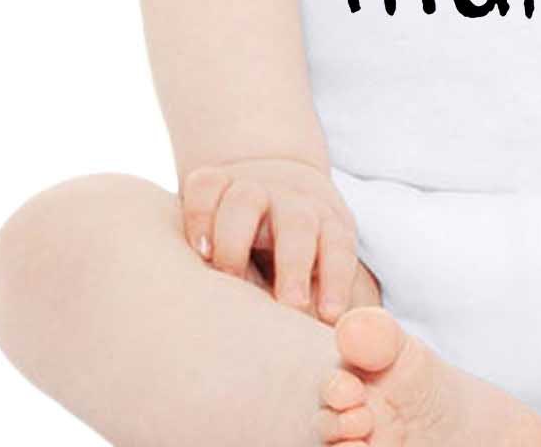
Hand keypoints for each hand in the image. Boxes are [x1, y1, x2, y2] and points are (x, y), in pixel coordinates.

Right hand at [180, 156, 367, 323]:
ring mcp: (253, 189)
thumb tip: (343, 358)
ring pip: (247, 200)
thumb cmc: (297, 252)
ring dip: (237, 240)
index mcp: (325, 224)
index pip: (338, 246)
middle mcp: (291, 203)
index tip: (330, 315)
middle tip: (288, 305)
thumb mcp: (321, 269)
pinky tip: (198, 250)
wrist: (272, 181)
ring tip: (228, 276)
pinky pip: (205, 187)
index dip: (337, 278)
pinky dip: (199, 214)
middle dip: (293, 263)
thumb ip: (324, 307)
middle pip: (298, 224)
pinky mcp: (215, 184)